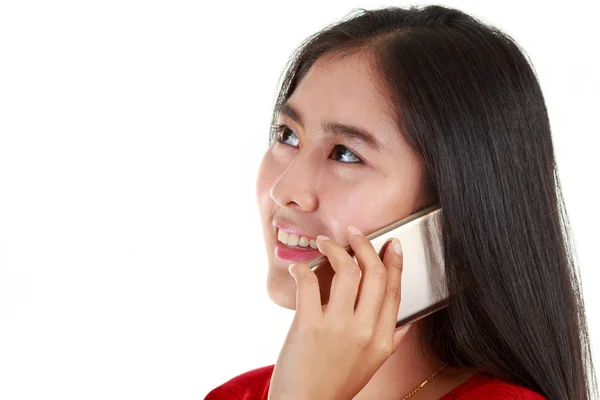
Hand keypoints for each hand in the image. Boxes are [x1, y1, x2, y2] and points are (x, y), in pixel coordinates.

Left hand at [267, 226, 404, 399]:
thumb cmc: (334, 385)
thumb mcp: (371, 365)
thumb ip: (391, 341)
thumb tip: (404, 322)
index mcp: (382, 340)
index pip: (394, 291)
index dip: (395, 262)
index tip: (391, 244)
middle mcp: (364, 331)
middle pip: (375, 274)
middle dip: (366, 245)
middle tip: (355, 233)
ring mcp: (337, 328)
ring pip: (347, 271)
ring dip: (335, 248)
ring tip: (325, 242)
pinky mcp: (308, 326)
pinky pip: (309, 283)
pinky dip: (303, 269)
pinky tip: (299, 268)